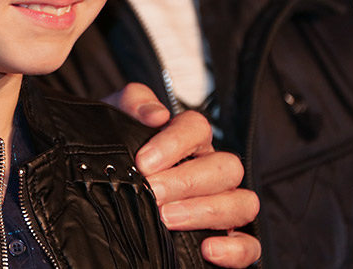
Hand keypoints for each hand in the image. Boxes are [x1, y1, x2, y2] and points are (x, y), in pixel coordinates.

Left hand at [108, 83, 260, 267]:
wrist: (103, 189)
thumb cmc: (118, 153)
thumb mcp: (116, 119)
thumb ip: (134, 103)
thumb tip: (156, 114)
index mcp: (189, 139)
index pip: (197, 128)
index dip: (174, 143)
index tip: (144, 161)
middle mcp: (211, 169)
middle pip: (225, 167)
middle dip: (187, 182)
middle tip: (152, 192)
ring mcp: (223, 204)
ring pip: (242, 203)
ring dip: (207, 211)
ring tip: (167, 218)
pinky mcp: (227, 239)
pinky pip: (249, 246)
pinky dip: (235, 250)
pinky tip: (206, 249)